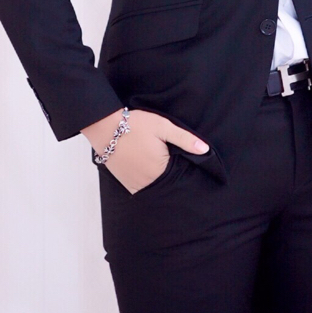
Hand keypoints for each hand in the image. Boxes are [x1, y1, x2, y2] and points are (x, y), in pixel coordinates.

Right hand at [81, 108, 209, 193]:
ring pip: (155, 185)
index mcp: (160, 169)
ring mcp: (135, 185)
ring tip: (153, 160)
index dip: (181, 164)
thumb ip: (185, 139)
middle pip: (167, 181)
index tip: (177, 155)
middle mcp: (148, 182)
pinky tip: (145, 166)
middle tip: (163, 154)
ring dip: (158, 177)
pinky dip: (146, 180)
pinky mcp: (126, 184)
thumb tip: (205, 150)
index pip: (179, 173)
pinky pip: (142, 187)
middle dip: (170, 171)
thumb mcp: (163, 127)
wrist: (106, 127)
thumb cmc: (136, 124)